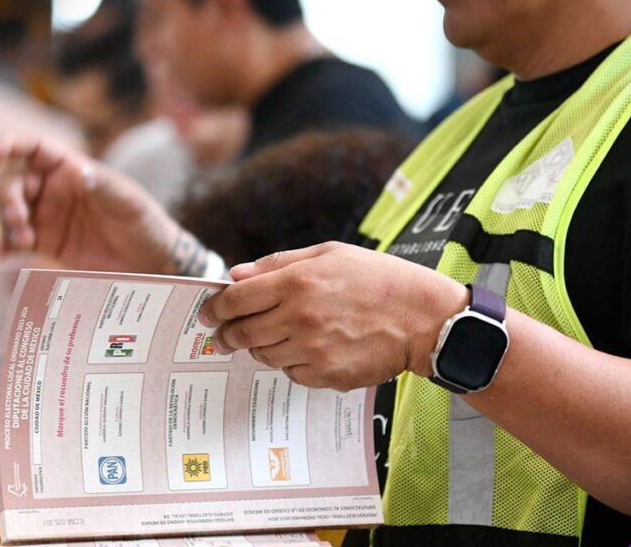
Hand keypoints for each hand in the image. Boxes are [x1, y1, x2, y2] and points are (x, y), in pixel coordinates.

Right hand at [0, 137, 187, 273]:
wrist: (149, 261)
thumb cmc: (143, 221)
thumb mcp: (129, 200)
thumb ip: (104, 185)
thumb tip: (78, 171)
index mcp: (71, 168)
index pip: (34, 149)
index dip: (11, 145)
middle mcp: (54, 188)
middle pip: (14, 181)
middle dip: (8, 196)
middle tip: (19, 218)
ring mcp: (47, 216)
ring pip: (9, 210)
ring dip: (7, 223)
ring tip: (24, 242)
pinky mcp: (45, 243)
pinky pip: (15, 240)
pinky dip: (5, 244)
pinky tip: (3, 253)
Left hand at [198, 242, 467, 390]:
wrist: (422, 318)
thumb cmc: (378, 279)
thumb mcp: (328, 254)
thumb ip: (278, 264)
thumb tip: (237, 275)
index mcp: (296, 282)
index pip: (235, 299)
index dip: (214, 308)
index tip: (208, 313)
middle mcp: (298, 318)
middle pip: (241, 332)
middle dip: (226, 334)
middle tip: (224, 334)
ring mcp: (311, 350)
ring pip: (263, 354)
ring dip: (262, 346)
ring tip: (280, 335)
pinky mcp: (324, 375)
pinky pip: (290, 372)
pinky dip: (292, 362)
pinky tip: (310, 348)